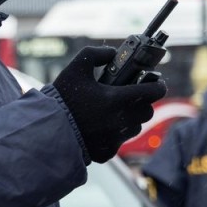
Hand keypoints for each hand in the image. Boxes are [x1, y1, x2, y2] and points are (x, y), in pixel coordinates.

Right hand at [51, 46, 166, 163]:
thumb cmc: (63, 98)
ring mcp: (115, 139)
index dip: (158, 86)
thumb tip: (113, 53)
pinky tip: (101, 127)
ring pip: (135, 128)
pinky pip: (120, 142)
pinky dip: (114, 134)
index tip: (157, 83)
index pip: (153, 92)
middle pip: (147, 112)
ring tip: (114, 112)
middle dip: (143, 103)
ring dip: (130, 119)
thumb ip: (97, 54)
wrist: (47, 130)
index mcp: (117, 99)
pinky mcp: (108, 153)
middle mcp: (120, 121)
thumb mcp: (77, 67)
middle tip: (132, 97)